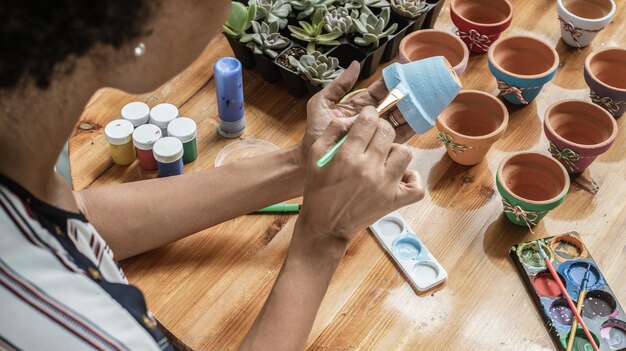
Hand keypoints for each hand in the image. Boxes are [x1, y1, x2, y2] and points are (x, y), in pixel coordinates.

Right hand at [297, 107, 423, 244]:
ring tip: (384, 158)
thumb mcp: (315, 156)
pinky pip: (416, 184)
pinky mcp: (395, 202)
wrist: (325, 226)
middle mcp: (368, 169)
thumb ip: (333, 131)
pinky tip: (399, 176)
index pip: (368, 121)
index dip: (369, 115)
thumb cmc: (318, 190)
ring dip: (395, 151)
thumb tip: (354, 118)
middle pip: (387, 132)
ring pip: (405, 152)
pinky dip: (411, 178)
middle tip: (374, 137)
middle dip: (380, 129)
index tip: (368, 118)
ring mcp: (385, 186)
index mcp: (347, 156)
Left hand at [299, 61, 414, 161]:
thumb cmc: (315, 132)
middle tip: (419, 86)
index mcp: (359, 106)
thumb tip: (356, 65)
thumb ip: (338, 85)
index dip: (392, 82)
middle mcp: (370, 119)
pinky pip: (398, 137)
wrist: (312, 159)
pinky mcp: (380, 148)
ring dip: (411, 109)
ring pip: (398, 118)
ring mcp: (376, 133)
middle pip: (393, 103)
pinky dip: (410, 129)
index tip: (404, 73)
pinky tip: (420, 120)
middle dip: (406, 94)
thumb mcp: (322, 104)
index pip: (379, 91)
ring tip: (424, 100)